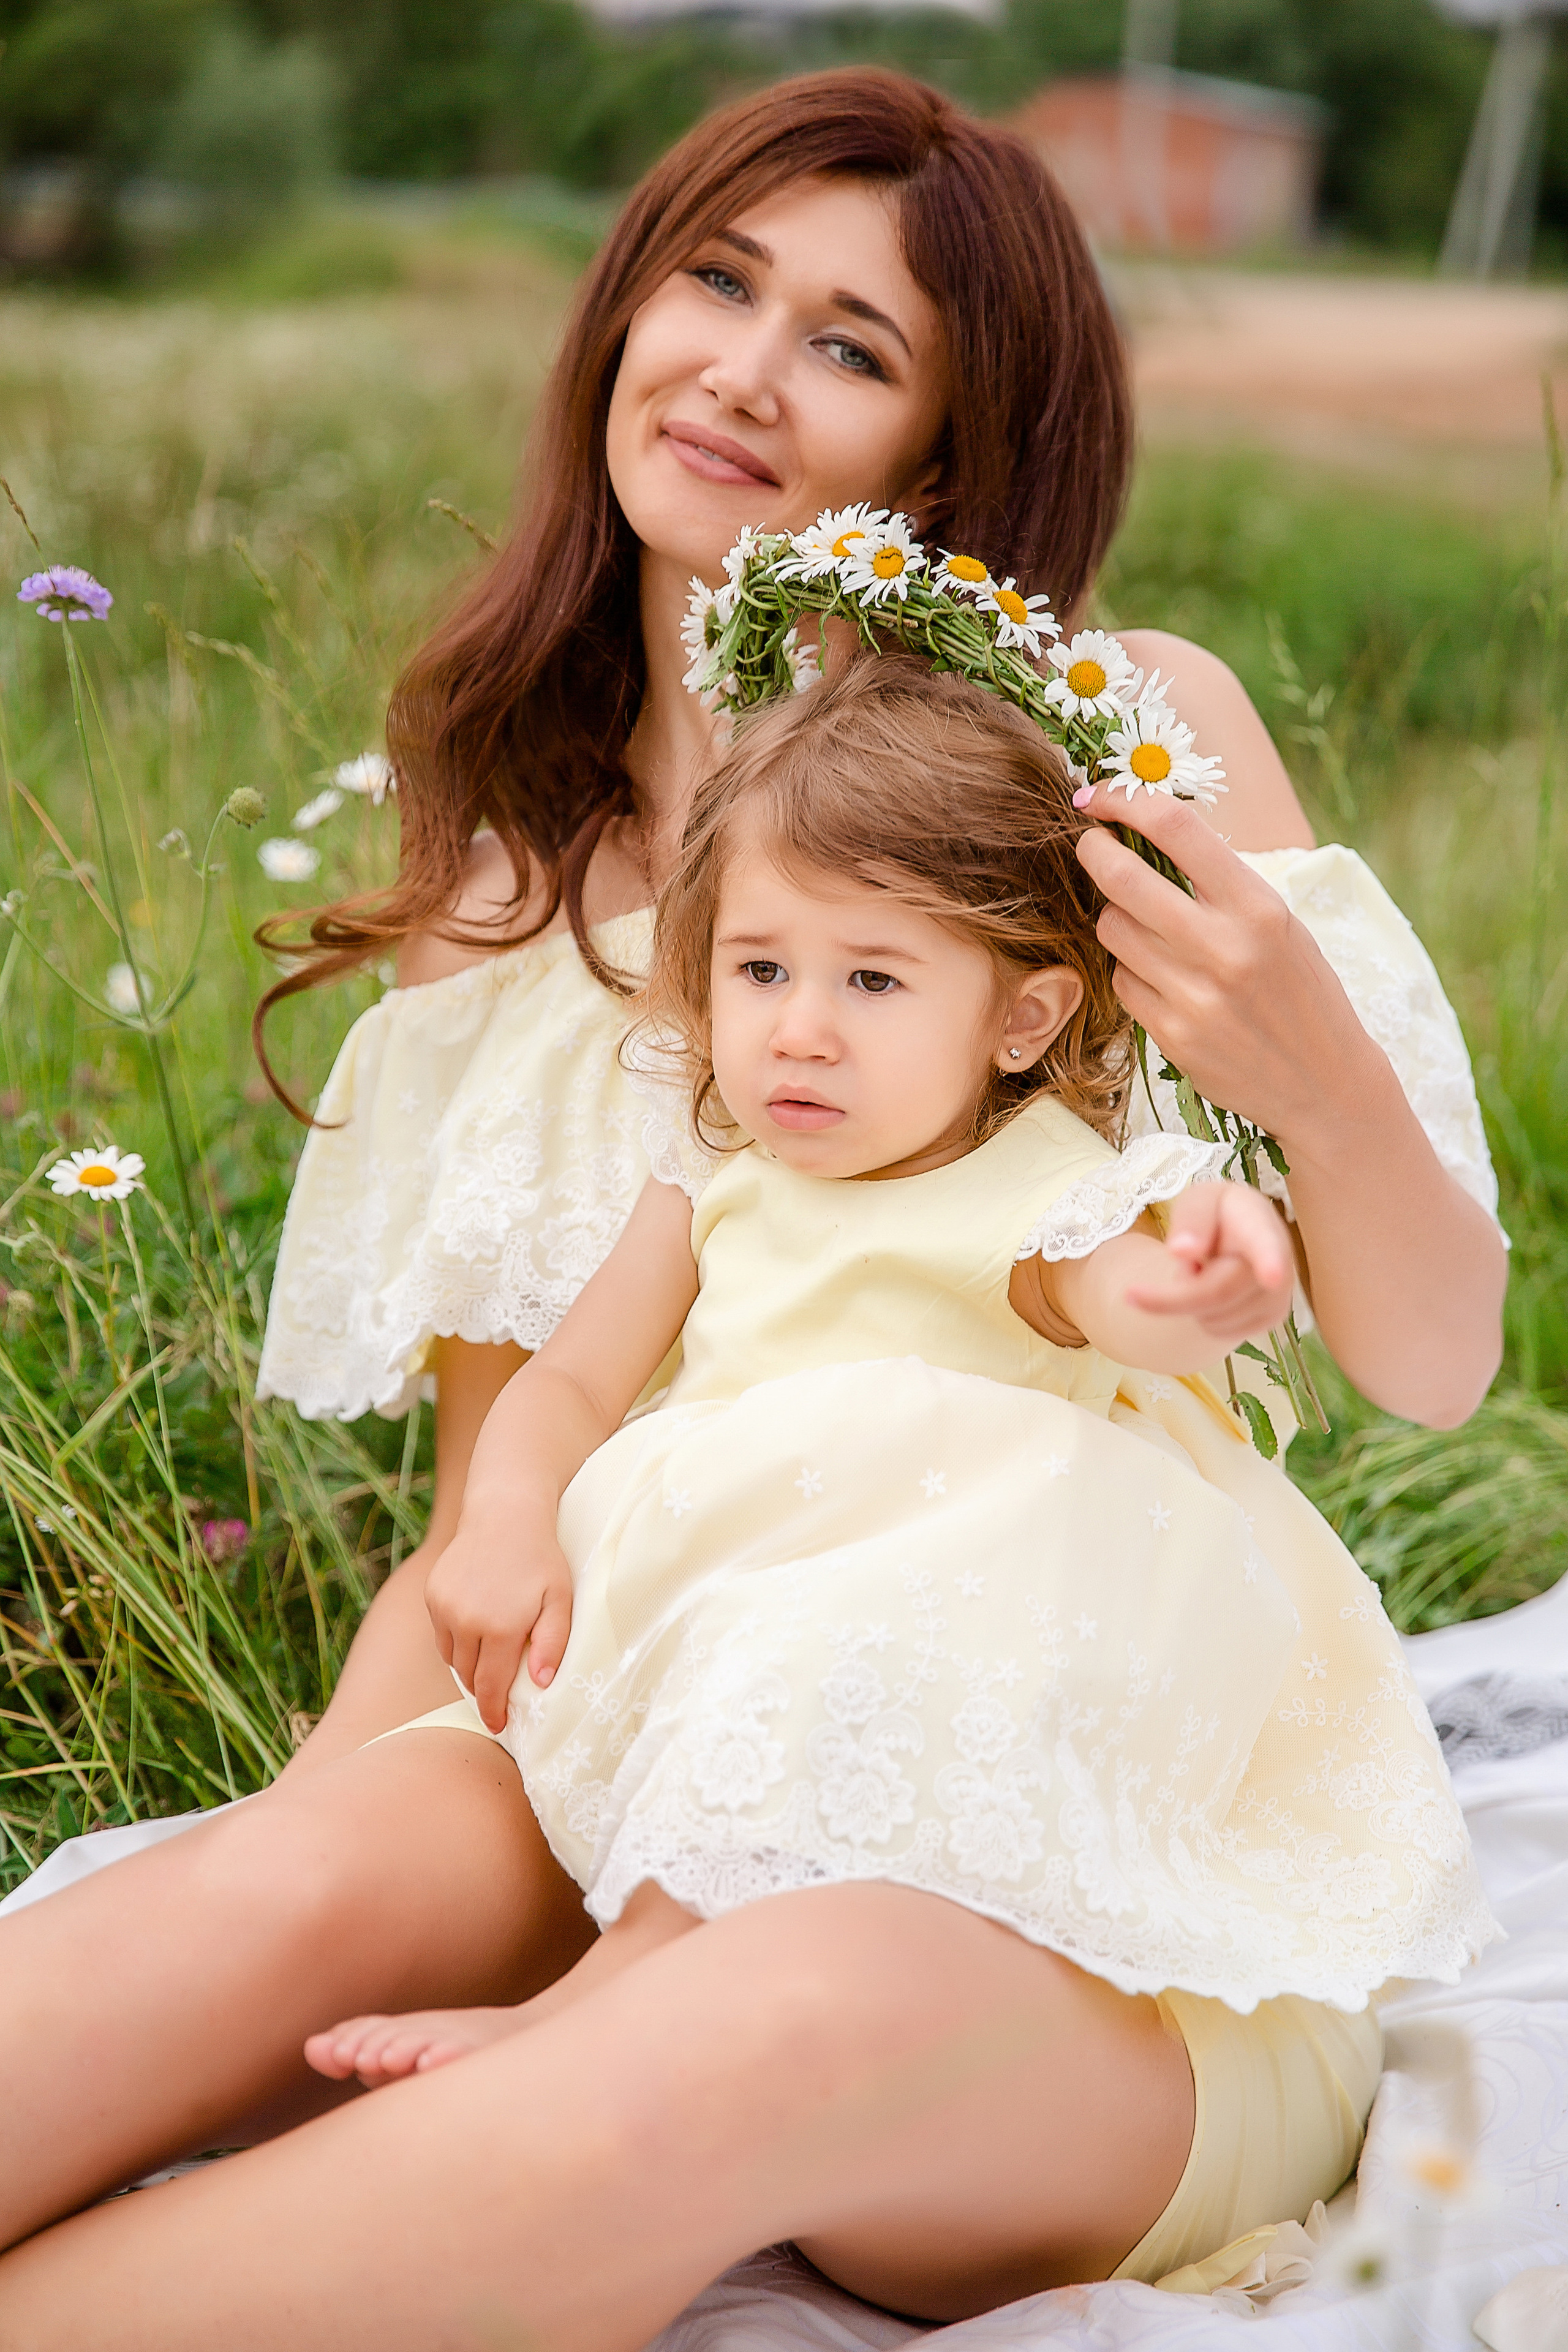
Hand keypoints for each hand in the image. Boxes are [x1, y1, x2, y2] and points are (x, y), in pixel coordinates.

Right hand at [424, 1519, 573, 1732]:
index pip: (490, 1686)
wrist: (505, 1514)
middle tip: (498, 1696)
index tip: (498, 1726)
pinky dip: (456, 1641)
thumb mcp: (559, 1600)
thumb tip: (541, 1684)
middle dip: (483, 1690)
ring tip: (489, 1661)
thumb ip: (551, 1644)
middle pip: (469, 1676)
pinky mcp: (432, 1596)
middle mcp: (465, 1621)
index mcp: (499, 1627)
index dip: (494, 1711)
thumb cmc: (540, 1559)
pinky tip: (476, 1631)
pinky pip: (441, 1635)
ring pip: (452, 1658)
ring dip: (469, 1666)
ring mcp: (444, 1608)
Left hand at [1073, 782, 1382, 1150]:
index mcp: (1258, 906)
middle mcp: (1223, 946)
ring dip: (1116, 918)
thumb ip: (1221, 882)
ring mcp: (1193, 994)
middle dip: (1094, 851)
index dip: (1124, 800)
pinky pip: (1122, 981)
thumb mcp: (1279, 923)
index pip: (1175, 827)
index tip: (1101, 794)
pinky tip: (1163, 980)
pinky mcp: (1171, 1034)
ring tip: (1146, 926)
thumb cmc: (1301, 990)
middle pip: (1120, 877)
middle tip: (1091, 844)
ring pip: (1112, 929)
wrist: (1326, 1083)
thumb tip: (1146, 829)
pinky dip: (1131, 972)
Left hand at [1125, 1184, 1294, 1348]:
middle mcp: (1280, 1260)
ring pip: (1214, 1317)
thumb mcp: (1197, 1201)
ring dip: (1190, 1300)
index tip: (1272, 1277)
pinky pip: (1220, 1331)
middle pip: (1216, 1293)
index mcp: (1258, 1222)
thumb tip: (1182, 1249)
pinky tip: (1213, 1289)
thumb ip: (1192, 1218)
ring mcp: (1279, 1294)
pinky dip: (1202, 1314)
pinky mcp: (1270, 1319)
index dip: (1270, 1261)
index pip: (1265, 1244)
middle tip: (1138, 1291)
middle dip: (1170, 1297)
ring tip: (1200, 1272)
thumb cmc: (1215, 1214)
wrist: (1236, 1237)